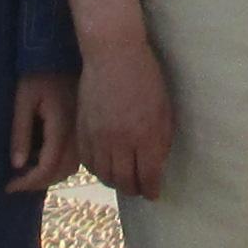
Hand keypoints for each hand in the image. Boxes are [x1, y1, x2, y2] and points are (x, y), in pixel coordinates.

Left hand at [8, 72, 76, 194]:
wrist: (61, 52)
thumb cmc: (38, 72)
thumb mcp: (23, 100)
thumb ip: (21, 133)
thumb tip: (18, 166)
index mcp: (62, 126)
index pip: (48, 167)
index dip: (28, 182)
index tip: (9, 186)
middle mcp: (78, 133)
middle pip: (62, 172)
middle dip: (38, 182)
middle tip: (16, 182)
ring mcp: (84, 131)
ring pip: (71, 166)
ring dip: (50, 175)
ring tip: (28, 172)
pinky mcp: (84, 127)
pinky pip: (75, 156)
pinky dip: (59, 164)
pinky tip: (42, 157)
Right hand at [78, 34, 174, 198]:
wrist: (113, 54)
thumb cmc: (145, 76)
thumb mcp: (164, 108)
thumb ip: (161, 138)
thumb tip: (157, 163)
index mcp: (146, 135)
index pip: (148, 176)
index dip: (152, 189)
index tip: (153, 193)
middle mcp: (121, 141)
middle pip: (125, 181)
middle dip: (134, 189)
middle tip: (139, 189)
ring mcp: (99, 137)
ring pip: (105, 175)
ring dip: (115, 182)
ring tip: (122, 180)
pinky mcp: (83, 130)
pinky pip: (88, 161)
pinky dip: (97, 170)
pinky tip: (104, 167)